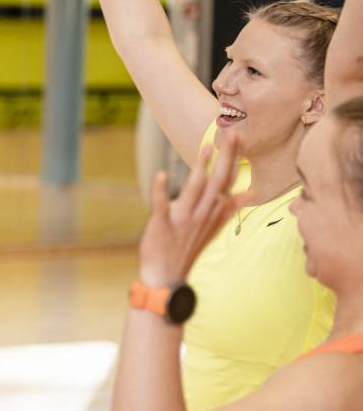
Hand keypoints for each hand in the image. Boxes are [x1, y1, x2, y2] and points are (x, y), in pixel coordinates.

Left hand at [138, 132, 247, 286]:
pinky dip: (161, 191)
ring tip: (206, 147)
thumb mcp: (212, 228)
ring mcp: (183, 219)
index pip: (228, 181)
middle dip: (227, 158)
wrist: (166, 277)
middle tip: (234, 133)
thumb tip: (250, 193)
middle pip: (218, 182)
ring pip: (195, 190)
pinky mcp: (162, 225)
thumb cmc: (187, 247)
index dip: (234, 159)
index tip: (240, 135)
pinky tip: (162, 175)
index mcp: (212, 212)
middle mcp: (202, 214)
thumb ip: (229, 208)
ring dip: (200, 168)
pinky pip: (162, 206)